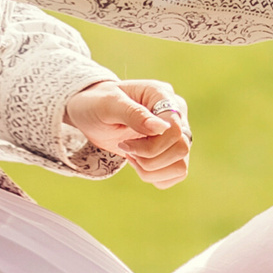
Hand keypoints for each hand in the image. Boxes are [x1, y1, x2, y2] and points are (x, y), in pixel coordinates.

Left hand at [64, 79, 191, 187]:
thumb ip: (134, 113)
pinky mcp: (171, 149)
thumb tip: (162, 127)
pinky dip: (157, 177)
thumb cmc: (97, 103)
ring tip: (131, 156)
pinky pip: (177, 173)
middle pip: (182, 148)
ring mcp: (176, 133)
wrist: (90, 112)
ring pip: (181, 165)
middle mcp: (175, 113)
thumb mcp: (108, 104)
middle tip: (125, 149)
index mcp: (162, 95)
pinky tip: (139, 164)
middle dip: (149, 159)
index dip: (151, 145)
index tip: (123, 144)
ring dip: (152, 170)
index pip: (174, 129)